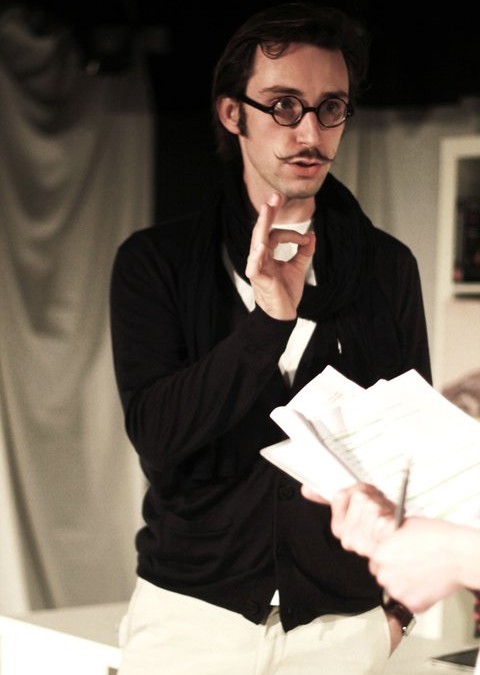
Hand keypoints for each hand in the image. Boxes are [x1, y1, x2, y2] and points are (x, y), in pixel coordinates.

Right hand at [245, 193, 315, 319]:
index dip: (292, 233)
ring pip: (258, 242)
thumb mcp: (298, 267)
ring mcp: (257, 267)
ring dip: (263, 225)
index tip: (306, 238)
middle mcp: (260, 257)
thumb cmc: (287, 292)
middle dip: (269, 213)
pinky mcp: (258, 279)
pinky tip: (262, 246)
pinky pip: (255, 266)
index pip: (276, 234)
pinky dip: (258, 256)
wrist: (283, 314)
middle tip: (275, 196)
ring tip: (267, 210)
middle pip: (262, 231)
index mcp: (268, 253)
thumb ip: (304, 251)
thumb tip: (312, 235)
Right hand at [302, 482, 396, 557]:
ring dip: (385, 507)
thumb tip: (305, 489)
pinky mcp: (382, 547)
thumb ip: (326, 496)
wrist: (404, 538)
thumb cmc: (380, 518)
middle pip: (359, 499)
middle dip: (373, 498)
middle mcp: (348, 539)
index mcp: (339, 528)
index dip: (357, 492)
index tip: (366, 499)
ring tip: (388, 515)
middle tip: (381, 508)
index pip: (340, 496)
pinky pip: (385, 521)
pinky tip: (394, 524)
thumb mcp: (354, 503)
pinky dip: (393, 518)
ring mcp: (364, 545)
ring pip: (372, 507)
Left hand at [369, 518, 471, 611]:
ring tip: (422, 574)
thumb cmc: (435, 537)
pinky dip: (419, 596)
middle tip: (411, 565)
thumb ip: (387, 536)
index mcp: (380, 554)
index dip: (387, 558)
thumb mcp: (404, 525)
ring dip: (405, 585)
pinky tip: (428, 584)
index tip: (396, 558)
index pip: (375, 560)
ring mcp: (399, 592)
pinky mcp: (413, 605)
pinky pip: (411, 602)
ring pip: (396, 590)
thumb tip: (383, 538)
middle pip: (384, 576)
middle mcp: (385, 575)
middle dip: (394, 572)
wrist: (457, 554)